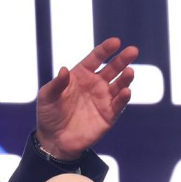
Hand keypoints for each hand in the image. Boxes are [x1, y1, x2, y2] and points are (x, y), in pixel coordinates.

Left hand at [35, 37, 138, 159]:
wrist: (54, 140)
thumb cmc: (49, 114)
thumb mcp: (47, 96)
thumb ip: (57, 83)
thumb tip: (64, 69)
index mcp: (81, 75)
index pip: (96, 58)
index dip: (105, 50)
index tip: (116, 42)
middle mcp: (95, 84)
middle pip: (112, 69)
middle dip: (123, 59)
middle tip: (133, 51)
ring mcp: (103, 99)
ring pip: (119, 85)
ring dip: (126, 78)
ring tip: (130, 71)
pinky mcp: (108, 115)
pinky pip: (118, 105)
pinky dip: (123, 98)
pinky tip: (126, 91)